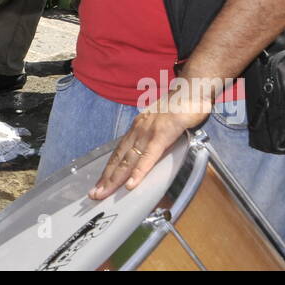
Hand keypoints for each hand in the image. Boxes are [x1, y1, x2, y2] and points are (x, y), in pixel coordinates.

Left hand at [90, 80, 211, 198]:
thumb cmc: (179, 106)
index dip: (108, 169)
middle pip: (118, 158)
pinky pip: (148, 157)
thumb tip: (149, 151)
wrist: (191, 90)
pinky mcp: (162, 135)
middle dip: (105, 178)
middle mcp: (138, 130)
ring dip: (115, 179)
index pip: (119, 152)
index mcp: (138, 128)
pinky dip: (138, 172)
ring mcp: (148, 132)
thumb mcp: (161, 122)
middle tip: (93, 195)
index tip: (99, 184)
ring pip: (128, 160)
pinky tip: (131, 184)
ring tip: (105, 193)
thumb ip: (153, 136)